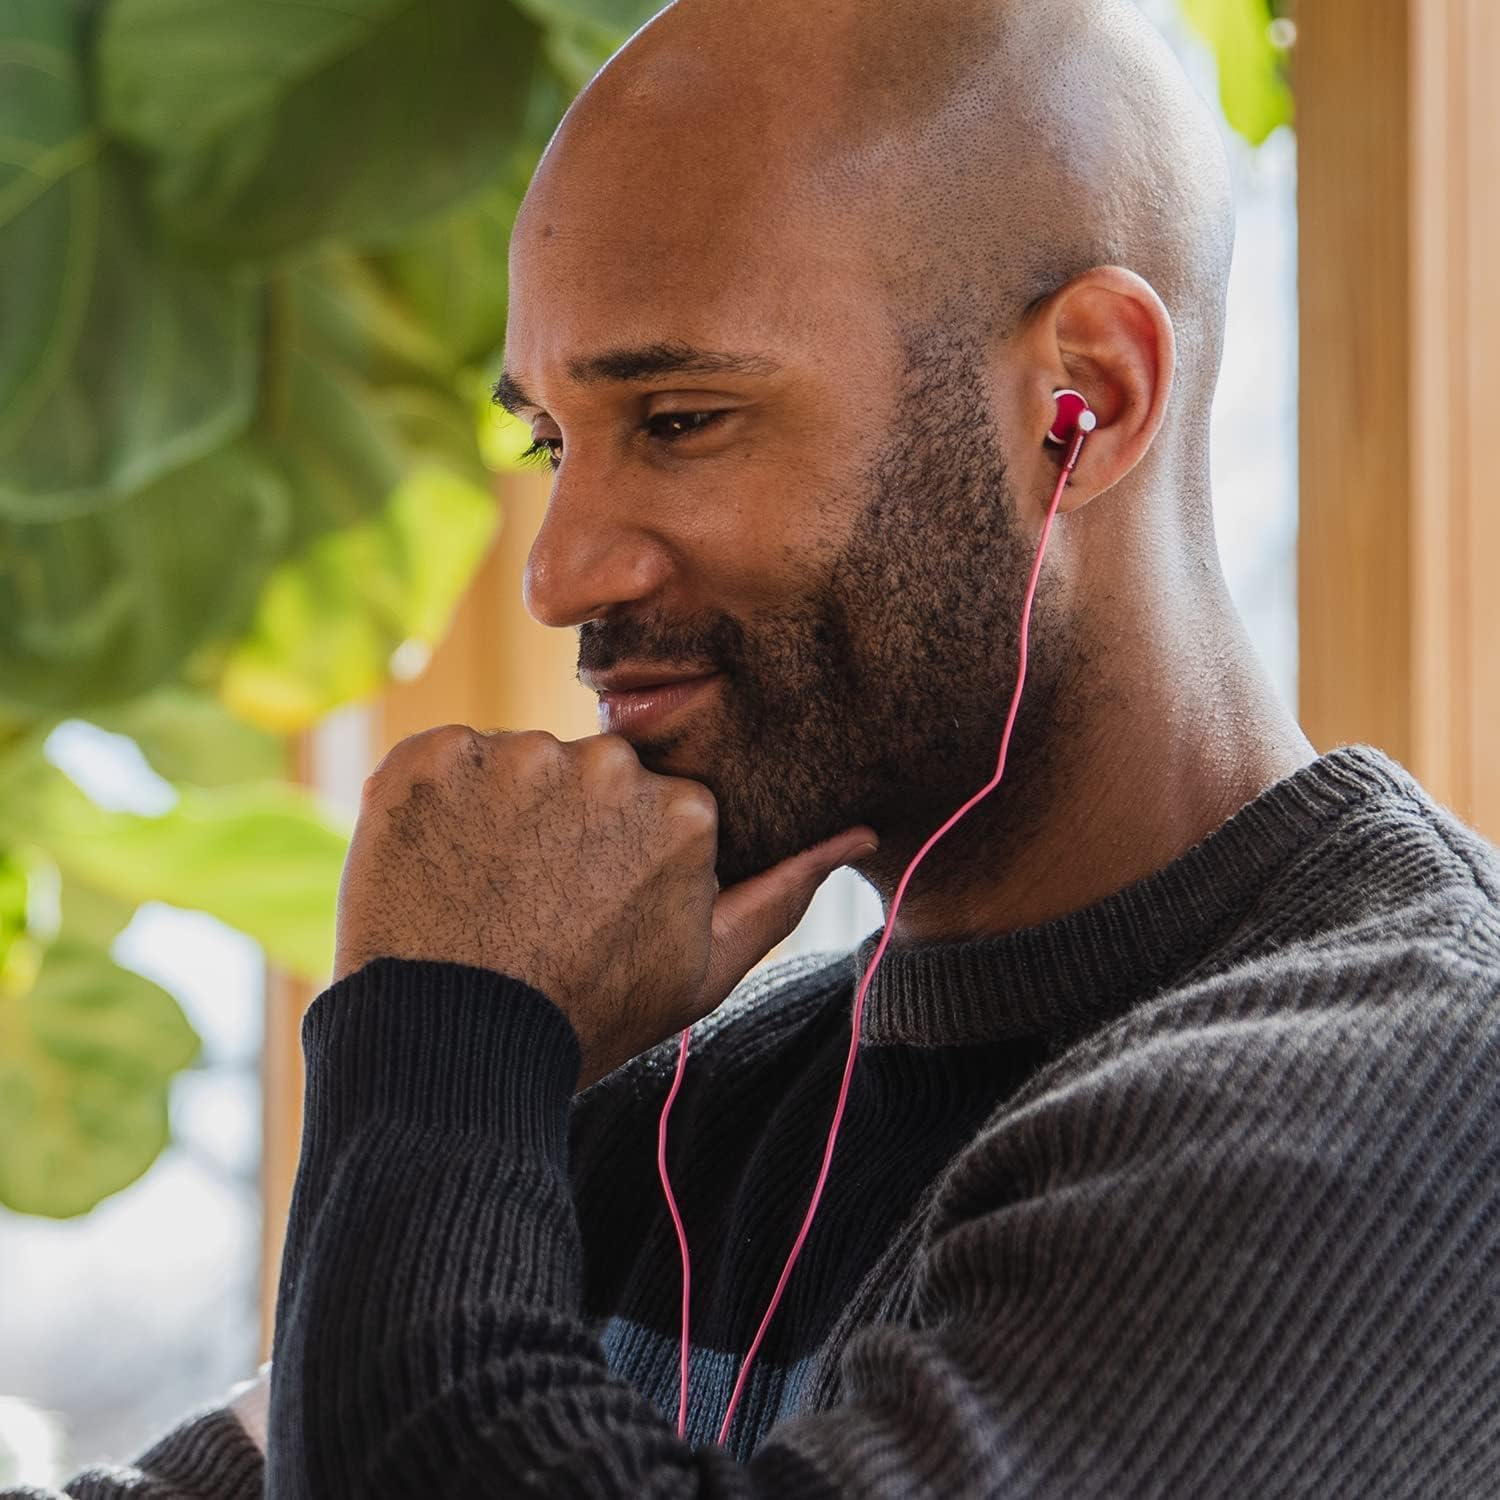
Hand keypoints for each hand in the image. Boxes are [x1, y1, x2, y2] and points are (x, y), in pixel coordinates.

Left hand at [334, 726, 875, 1086]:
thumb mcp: (705, 968)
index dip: (619, 855)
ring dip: (501, 809)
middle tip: (533, 899)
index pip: (652, 801)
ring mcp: (514, 756)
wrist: (452, 1044)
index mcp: (683, 809)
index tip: (588, 906)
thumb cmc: (589, 1013)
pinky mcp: (430, 756)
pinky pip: (444, 756)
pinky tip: (439, 866)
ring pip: (518, 762)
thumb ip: (782, 892)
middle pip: (588, 772)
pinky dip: (438, 801)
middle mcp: (606, 764)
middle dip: (566, 821)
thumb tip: (856, 831)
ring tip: (483, 890)